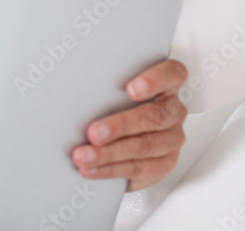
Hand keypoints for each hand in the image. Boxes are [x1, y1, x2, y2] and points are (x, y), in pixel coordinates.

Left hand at [71, 59, 187, 190]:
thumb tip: (71, 85)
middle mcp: (172, 112)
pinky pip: (138, 168)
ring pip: (144, 146)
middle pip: (154, 116)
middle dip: (120, 125)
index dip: (155, 79)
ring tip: (84, 155)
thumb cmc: (115, 105)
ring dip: (109, 153)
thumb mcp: (110, 91)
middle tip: (94, 132)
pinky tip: (92, 167)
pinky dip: (110, 169)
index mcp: (165, 85)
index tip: (130, 89)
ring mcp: (171, 139)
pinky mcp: (163, 164)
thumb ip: (104, 86)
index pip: (172, 74)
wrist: (121, 139)